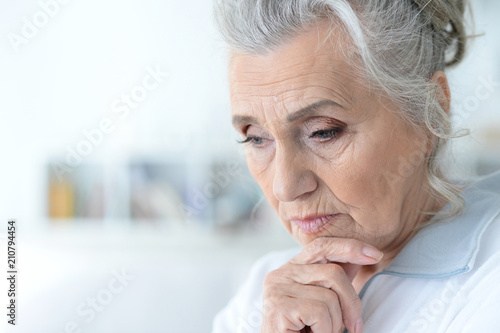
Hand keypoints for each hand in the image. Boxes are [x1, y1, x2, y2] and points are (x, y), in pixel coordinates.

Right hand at [260, 237, 383, 332]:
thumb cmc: (302, 331)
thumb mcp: (322, 302)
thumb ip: (335, 281)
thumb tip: (364, 256)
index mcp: (291, 269)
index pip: (322, 246)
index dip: (349, 247)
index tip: (375, 255)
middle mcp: (280, 274)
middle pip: (333, 273)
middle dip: (351, 303)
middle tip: (354, 327)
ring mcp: (277, 289)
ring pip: (329, 298)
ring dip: (334, 324)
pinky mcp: (278, 306)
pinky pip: (320, 312)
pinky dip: (324, 331)